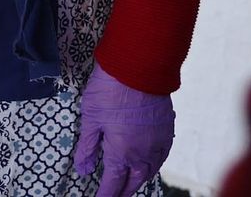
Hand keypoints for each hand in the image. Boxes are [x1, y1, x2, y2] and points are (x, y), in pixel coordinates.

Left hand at [73, 62, 175, 196]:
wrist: (139, 65)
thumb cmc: (110, 89)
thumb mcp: (90, 118)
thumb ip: (87, 147)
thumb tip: (84, 170)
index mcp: (122, 153)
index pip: (113, 184)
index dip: (104, 195)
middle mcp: (143, 153)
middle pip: (133, 181)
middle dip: (122, 191)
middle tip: (113, 194)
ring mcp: (158, 141)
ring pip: (150, 170)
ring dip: (139, 179)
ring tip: (130, 182)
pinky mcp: (167, 127)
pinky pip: (162, 155)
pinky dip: (154, 163)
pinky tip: (149, 161)